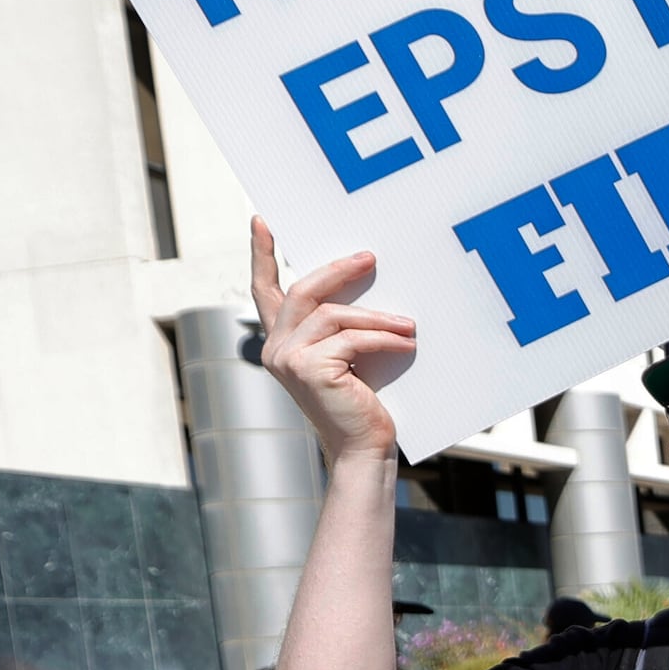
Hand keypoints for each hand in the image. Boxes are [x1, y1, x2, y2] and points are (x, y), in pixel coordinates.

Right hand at [250, 217, 416, 464]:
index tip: (261, 221)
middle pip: (304, 291)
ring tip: (407, 325)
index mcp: (280, 342)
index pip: (265, 290)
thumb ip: (338, 326)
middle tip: (369, 257)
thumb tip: (362, 278)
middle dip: (338, 271)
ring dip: (377, 318)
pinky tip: (406, 344)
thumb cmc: (360, 402)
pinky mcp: (309, 370)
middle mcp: (275, 348)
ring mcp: (288, 359)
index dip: (261, 254)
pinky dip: (384, 339)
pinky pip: (352, 339)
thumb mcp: (346, 356)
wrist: (363, 448)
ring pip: (333, 315)